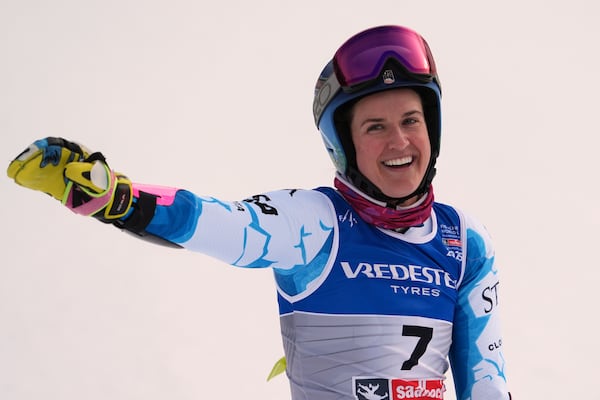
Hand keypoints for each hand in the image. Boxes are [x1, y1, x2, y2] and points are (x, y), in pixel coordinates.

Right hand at [7, 137, 131, 219]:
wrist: (107, 200)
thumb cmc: (104, 186)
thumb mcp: (99, 179)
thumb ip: (86, 174)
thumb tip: (69, 170)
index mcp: (78, 153)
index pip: (60, 146)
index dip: (49, 146)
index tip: (40, 149)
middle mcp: (65, 161)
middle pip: (46, 154)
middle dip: (34, 156)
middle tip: (24, 161)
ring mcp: (59, 172)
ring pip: (41, 166)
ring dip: (29, 166)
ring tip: (17, 170)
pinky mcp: (54, 185)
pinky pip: (40, 180)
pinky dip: (31, 179)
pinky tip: (20, 177)